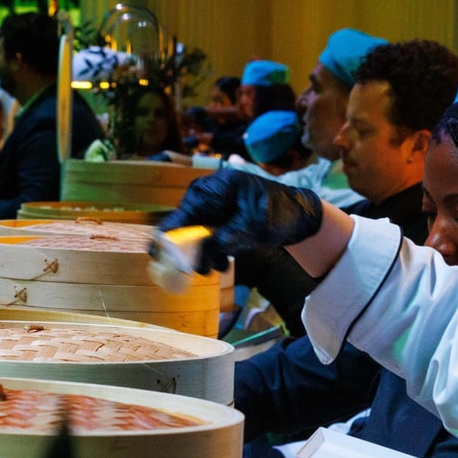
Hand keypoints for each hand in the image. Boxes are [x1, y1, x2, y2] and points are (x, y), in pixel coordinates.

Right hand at [160, 170, 325, 272]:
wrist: (299, 216)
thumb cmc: (280, 212)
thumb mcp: (254, 226)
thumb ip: (229, 237)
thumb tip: (207, 252)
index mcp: (213, 188)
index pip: (181, 212)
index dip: (168, 235)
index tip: (158, 256)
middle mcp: (207, 197)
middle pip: (184, 227)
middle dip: (190, 252)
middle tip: (201, 269)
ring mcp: (212, 209)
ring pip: (194, 237)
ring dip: (204, 256)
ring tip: (220, 267)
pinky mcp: (218, 222)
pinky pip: (206, 240)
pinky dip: (213, 253)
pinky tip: (224, 263)